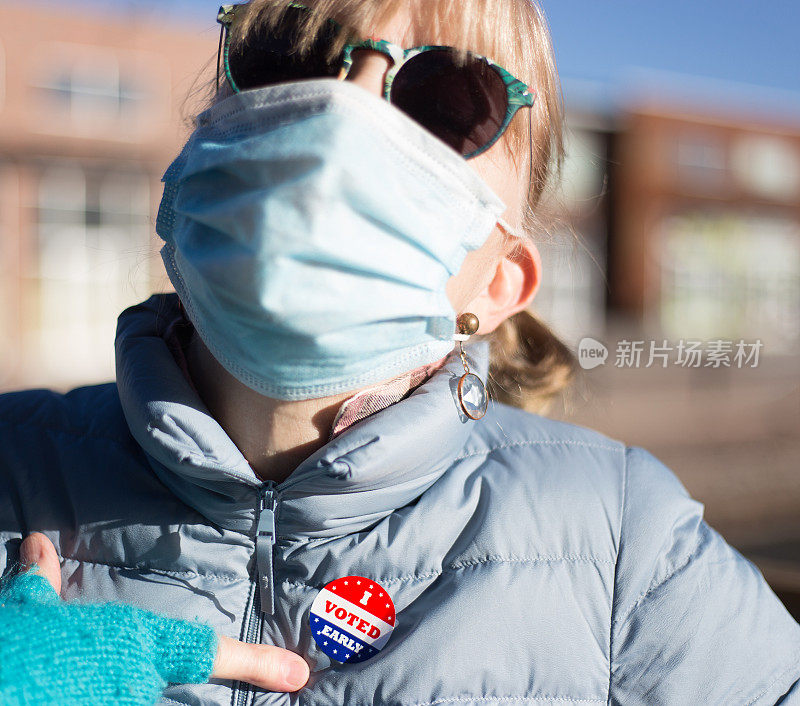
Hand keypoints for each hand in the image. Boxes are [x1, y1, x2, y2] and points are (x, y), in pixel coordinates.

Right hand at [0, 532, 308, 703]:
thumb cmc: (14, 648)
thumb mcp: (26, 613)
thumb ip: (42, 583)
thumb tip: (38, 543)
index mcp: (136, 642)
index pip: (206, 652)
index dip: (256, 663)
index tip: (297, 674)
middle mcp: (140, 682)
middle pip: (157, 683)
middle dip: (121, 679)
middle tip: (81, 668)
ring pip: (132, 700)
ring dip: (102, 688)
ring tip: (65, 681)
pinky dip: (90, 698)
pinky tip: (65, 692)